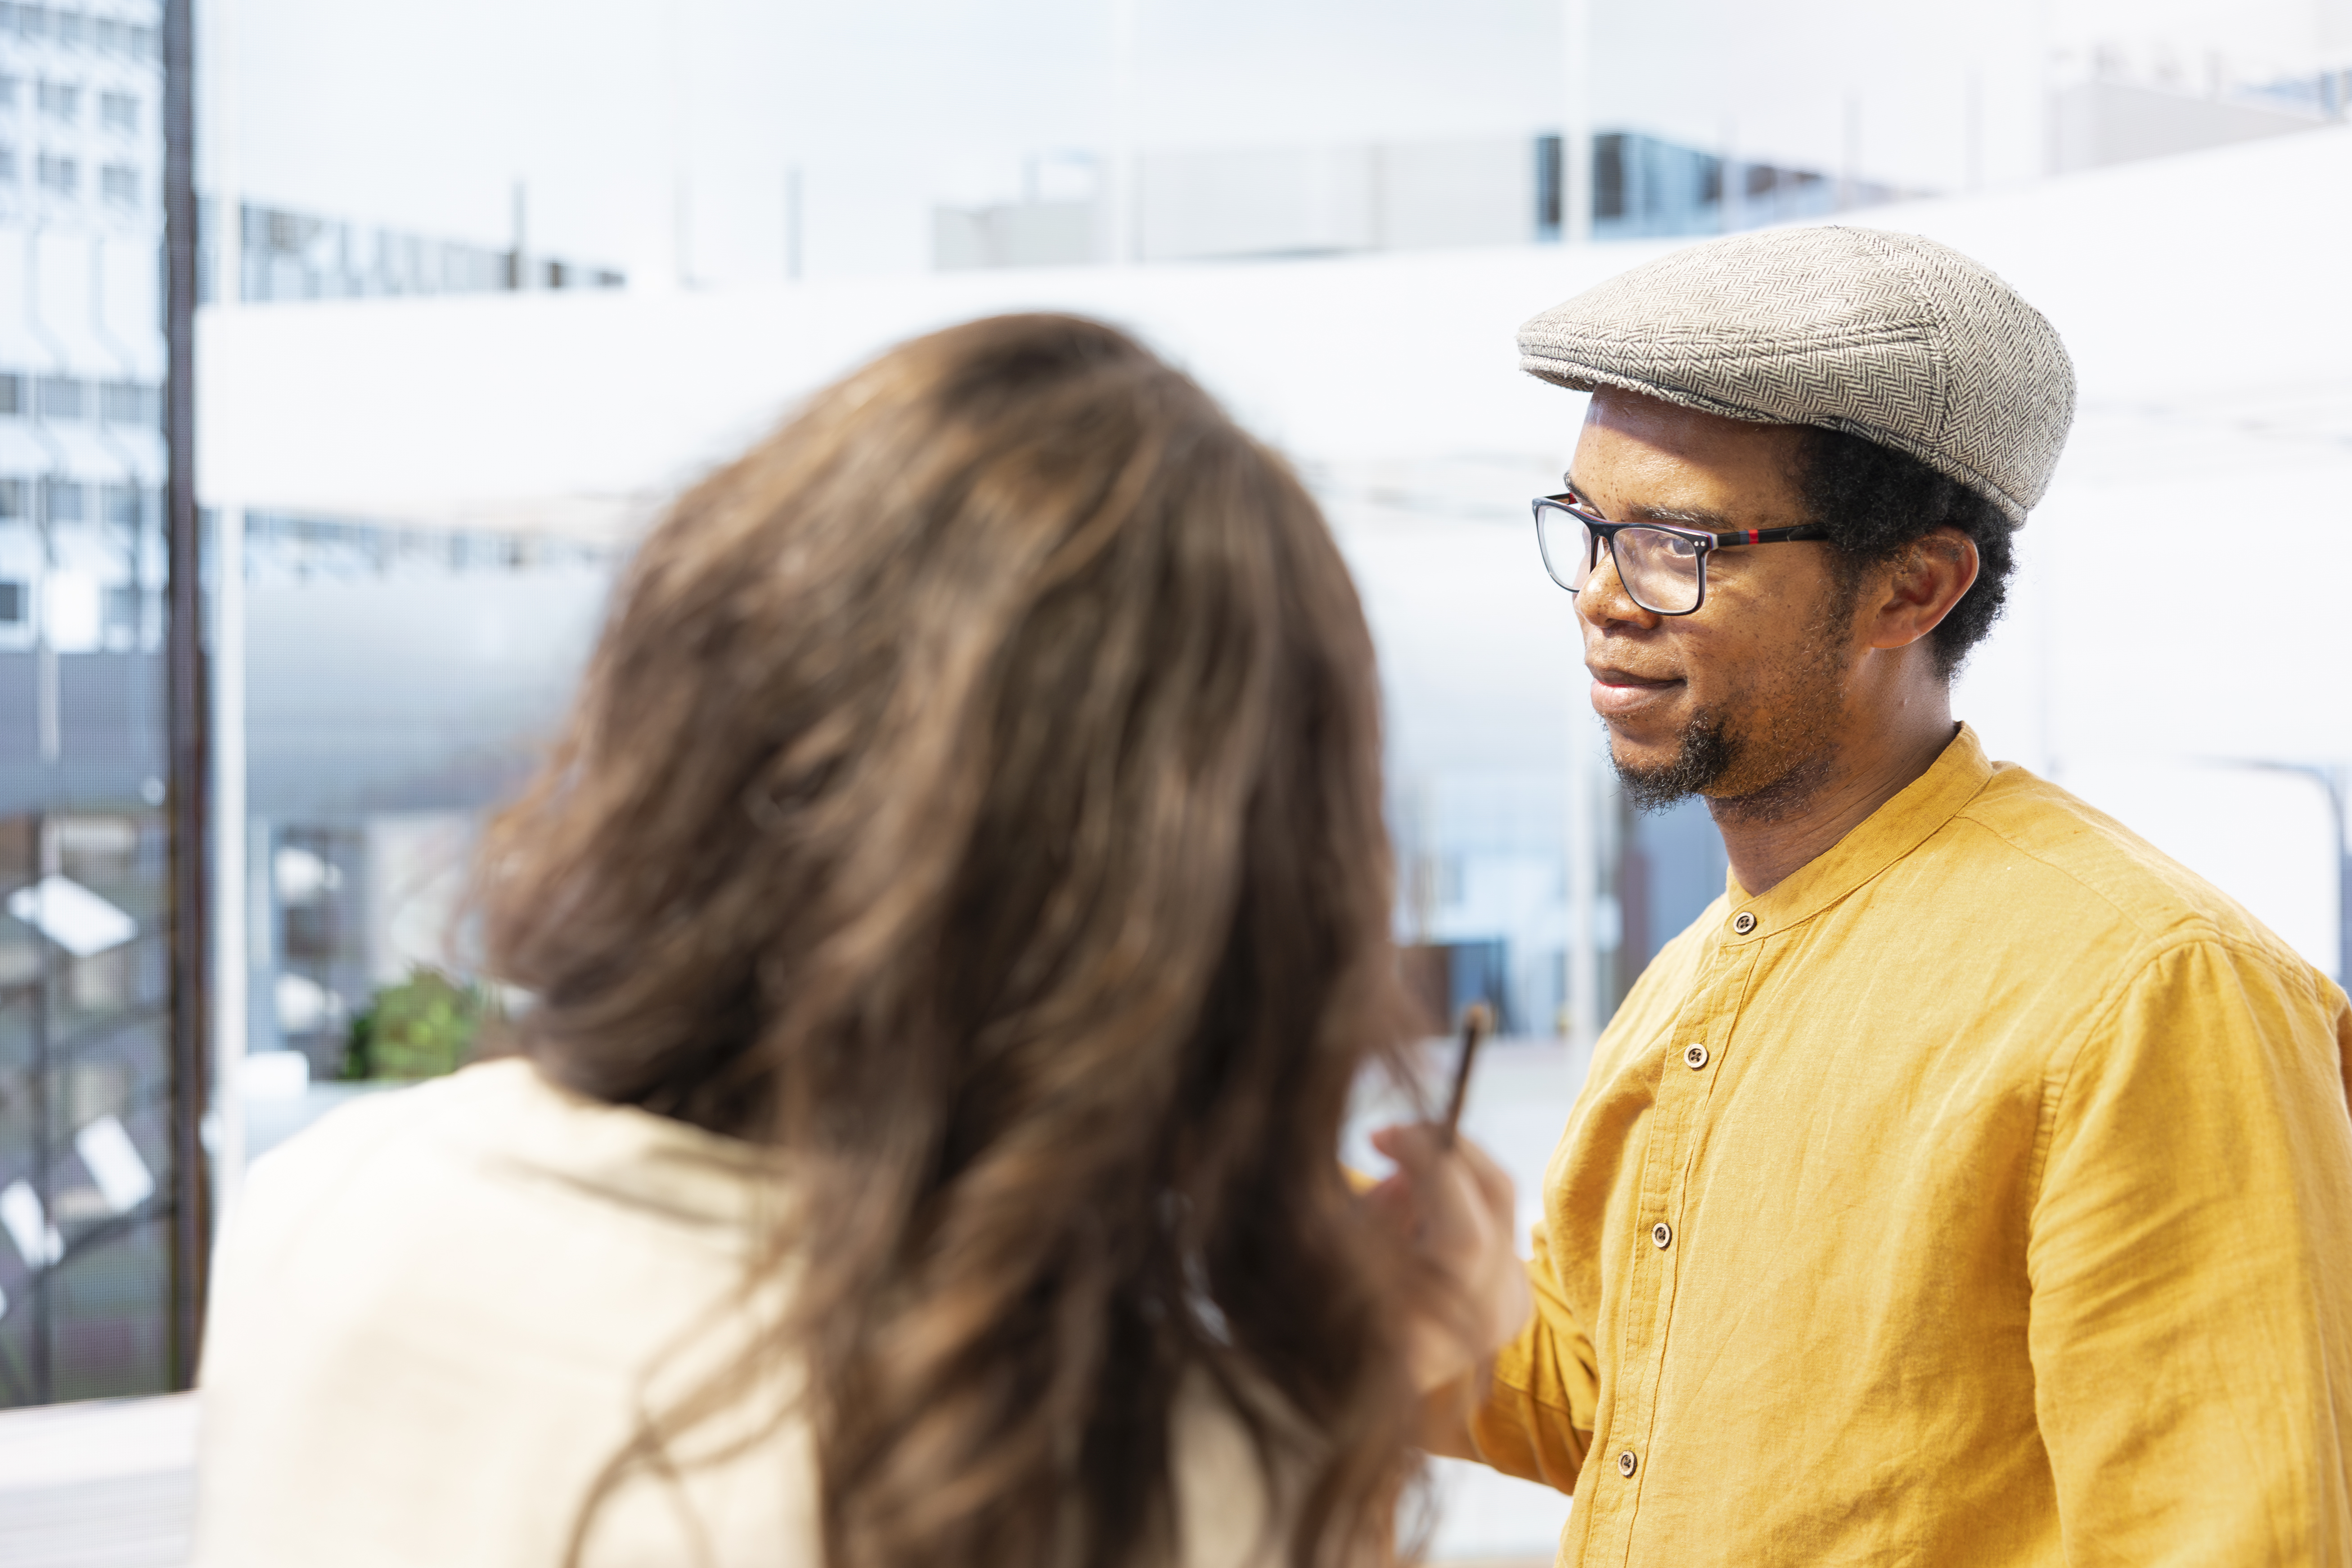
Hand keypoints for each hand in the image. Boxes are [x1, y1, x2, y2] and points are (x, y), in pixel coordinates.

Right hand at [1362, 1123, 1532, 1392]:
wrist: (1352, 1397)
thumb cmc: (1328, 1323)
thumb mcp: (1339, 1257)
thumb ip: (1381, 1206)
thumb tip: (1410, 1164)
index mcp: (1438, 1325)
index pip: (1457, 1217)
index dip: (1423, 1158)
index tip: (1380, 1134)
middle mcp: (1488, 1321)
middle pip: (1494, 1195)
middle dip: (1444, 1149)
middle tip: (1395, 1136)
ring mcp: (1509, 1313)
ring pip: (1500, 1202)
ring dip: (1452, 1171)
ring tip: (1396, 1173)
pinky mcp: (1517, 1304)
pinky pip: (1500, 1223)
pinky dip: (1464, 1199)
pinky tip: (1418, 1210)